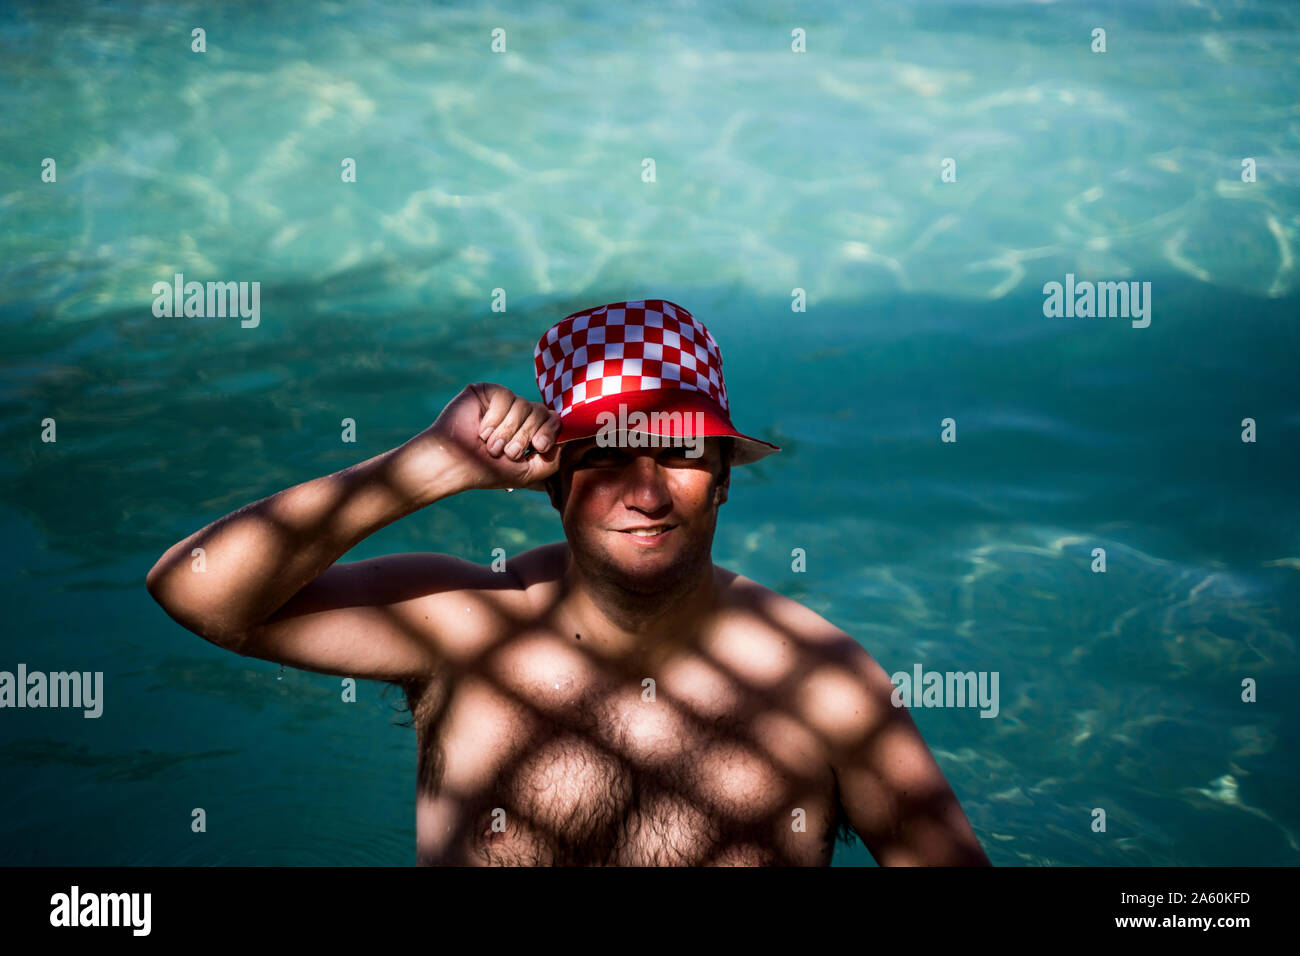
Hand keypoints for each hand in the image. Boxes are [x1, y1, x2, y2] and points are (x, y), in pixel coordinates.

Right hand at [407, 382, 562, 492]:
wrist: (455, 464)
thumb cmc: (489, 471)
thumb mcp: (530, 472)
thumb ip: (554, 460)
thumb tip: (576, 445)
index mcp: (531, 430)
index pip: (554, 420)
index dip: (549, 431)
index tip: (538, 447)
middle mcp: (520, 414)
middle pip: (541, 412)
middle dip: (524, 436)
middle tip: (507, 452)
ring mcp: (505, 401)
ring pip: (524, 405)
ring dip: (506, 432)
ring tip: (491, 446)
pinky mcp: (487, 391)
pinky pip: (505, 397)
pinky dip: (494, 418)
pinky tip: (481, 430)